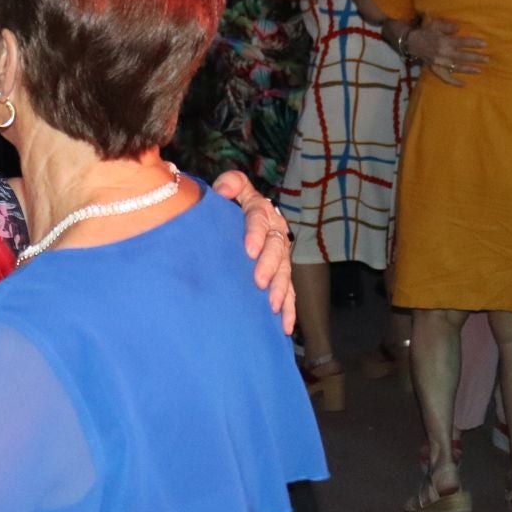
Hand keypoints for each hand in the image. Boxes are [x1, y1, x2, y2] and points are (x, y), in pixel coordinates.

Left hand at [212, 170, 296, 334]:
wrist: (235, 221)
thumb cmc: (229, 206)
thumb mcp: (230, 189)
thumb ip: (230, 184)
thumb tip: (222, 190)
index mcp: (261, 210)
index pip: (259, 217)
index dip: (255, 232)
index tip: (248, 249)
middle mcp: (275, 232)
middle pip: (276, 248)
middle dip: (270, 266)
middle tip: (259, 281)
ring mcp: (280, 256)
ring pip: (285, 273)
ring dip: (281, 290)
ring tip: (273, 306)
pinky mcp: (281, 276)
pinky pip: (289, 293)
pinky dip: (289, 310)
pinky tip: (285, 327)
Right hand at [404, 19, 489, 85]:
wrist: (411, 42)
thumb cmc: (425, 31)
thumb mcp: (435, 24)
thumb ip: (448, 26)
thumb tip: (459, 28)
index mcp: (444, 41)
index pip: (462, 43)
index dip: (473, 44)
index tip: (484, 45)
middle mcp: (443, 53)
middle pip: (462, 56)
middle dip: (475, 58)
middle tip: (487, 59)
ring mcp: (439, 63)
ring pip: (456, 68)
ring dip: (469, 69)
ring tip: (480, 70)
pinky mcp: (435, 69)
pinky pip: (445, 77)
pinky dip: (454, 82)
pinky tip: (464, 84)